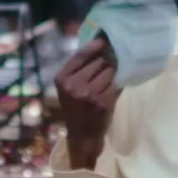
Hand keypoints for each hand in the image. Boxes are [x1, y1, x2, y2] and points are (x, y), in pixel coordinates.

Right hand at [55, 37, 118, 169]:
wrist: (82, 136)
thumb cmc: (76, 109)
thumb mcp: (68, 88)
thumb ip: (79, 70)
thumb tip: (100, 46)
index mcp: (62, 79)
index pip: (80, 55)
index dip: (93, 46)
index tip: (103, 41)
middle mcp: (73, 85)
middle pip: (98, 62)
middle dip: (105, 62)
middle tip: (109, 64)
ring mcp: (88, 93)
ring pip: (109, 71)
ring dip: (112, 74)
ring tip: (107, 82)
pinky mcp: (103, 101)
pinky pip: (115, 84)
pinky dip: (115, 86)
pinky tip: (110, 92)